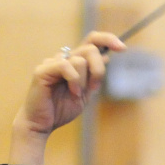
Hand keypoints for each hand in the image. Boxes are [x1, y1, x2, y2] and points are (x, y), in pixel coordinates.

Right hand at [9, 31, 125, 164]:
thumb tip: (106, 56)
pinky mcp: (43, 70)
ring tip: (75, 94)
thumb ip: (93, 77)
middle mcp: (63, 58)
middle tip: (93, 88)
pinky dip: (74, 80)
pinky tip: (72, 92)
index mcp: (74, 63)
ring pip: (80, 59)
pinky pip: (66, 66)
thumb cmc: (60, 110)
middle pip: (90, 49)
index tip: (122, 48)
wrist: (41, 125)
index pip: (91, 41)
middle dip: (98, 69)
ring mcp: (52, 62)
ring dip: (83, 81)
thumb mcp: (84, 94)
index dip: (107, 39)